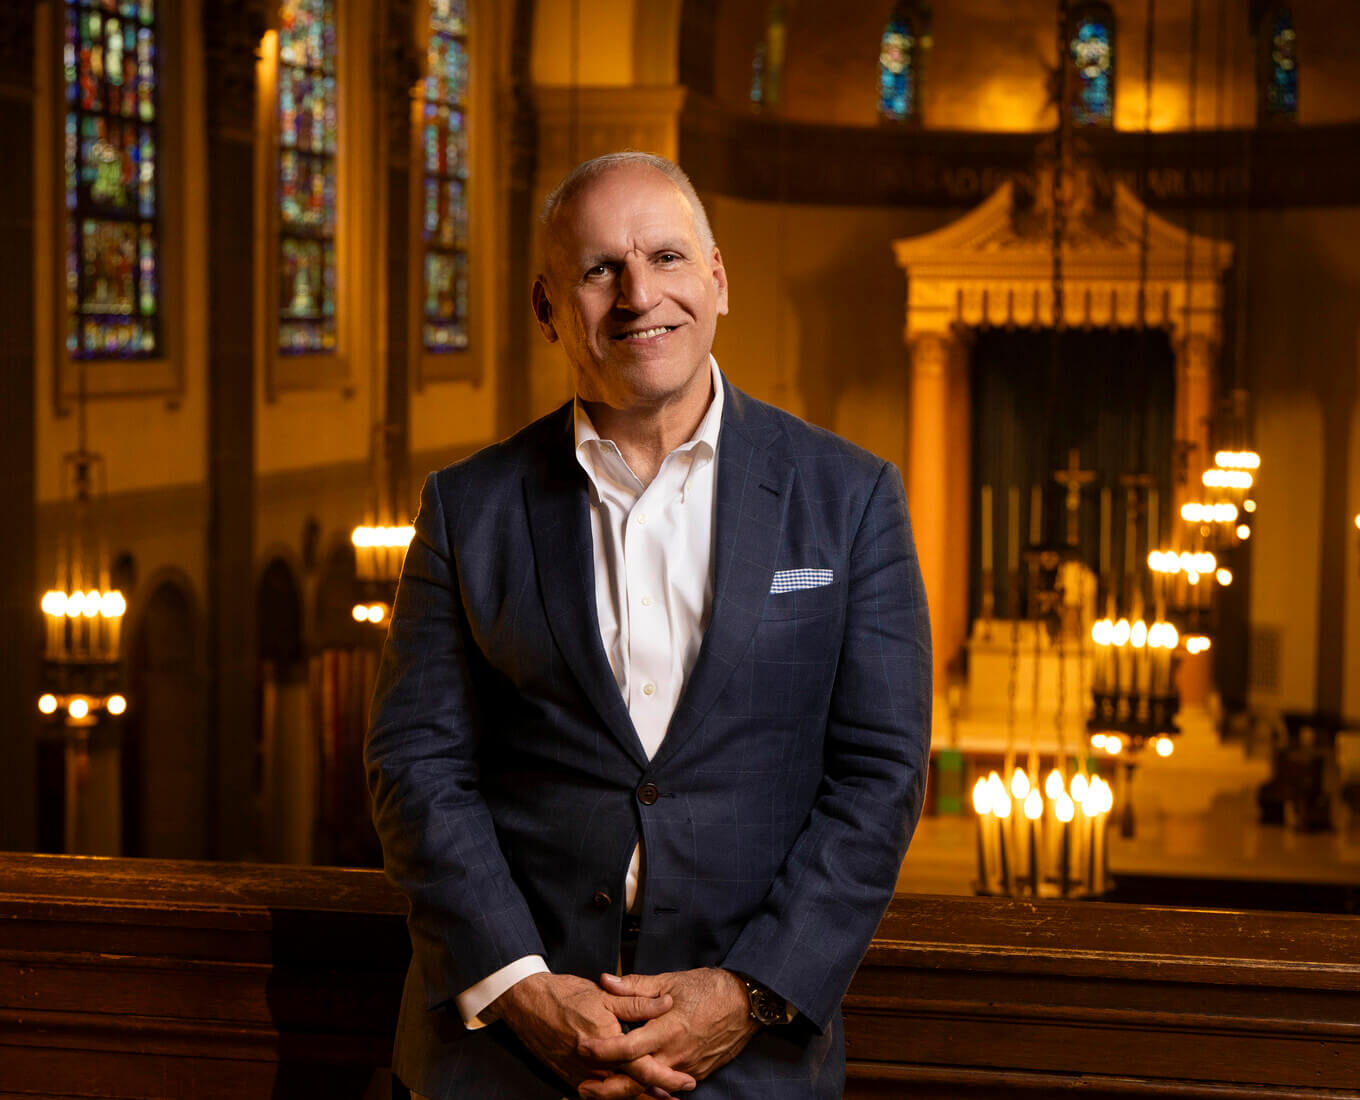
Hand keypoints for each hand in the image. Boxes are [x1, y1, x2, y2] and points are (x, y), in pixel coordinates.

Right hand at [493, 972, 695, 1097]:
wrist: (527, 1003)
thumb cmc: (565, 995)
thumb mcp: (604, 995)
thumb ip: (637, 1002)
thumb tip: (667, 1004)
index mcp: (605, 1043)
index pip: (642, 1068)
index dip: (666, 1077)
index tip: (686, 1081)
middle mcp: (593, 1065)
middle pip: (631, 1089)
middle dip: (657, 1095)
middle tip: (679, 1093)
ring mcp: (580, 1074)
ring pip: (615, 1095)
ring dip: (639, 1098)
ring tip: (660, 1098)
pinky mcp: (570, 1077)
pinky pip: (599, 1094)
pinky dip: (617, 1096)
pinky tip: (628, 1093)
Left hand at [575, 969, 759, 1098]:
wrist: (748, 1003)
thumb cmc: (710, 988)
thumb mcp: (671, 980)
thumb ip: (636, 986)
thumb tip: (606, 981)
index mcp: (668, 1029)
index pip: (628, 1047)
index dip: (603, 1051)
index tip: (583, 1048)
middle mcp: (676, 1054)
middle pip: (636, 1080)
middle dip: (608, 1089)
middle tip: (584, 1089)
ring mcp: (688, 1067)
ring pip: (652, 1087)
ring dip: (627, 1090)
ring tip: (604, 1088)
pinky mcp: (697, 1073)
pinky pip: (669, 1085)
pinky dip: (651, 1086)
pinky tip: (637, 1083)